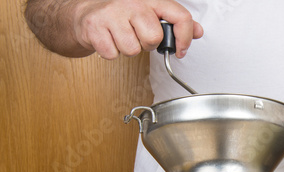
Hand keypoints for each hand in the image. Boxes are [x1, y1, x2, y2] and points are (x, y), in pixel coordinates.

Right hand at [71, 0, 202, 58]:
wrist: (86, 15)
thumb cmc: (122, 16)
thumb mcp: (151, 14)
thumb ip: (175, 23)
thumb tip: (198, 31)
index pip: (180, 16)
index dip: (184, 38)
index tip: (181, 50)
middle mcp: (132, 2)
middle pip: (153, 38)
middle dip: (147, 44)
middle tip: (138, 36)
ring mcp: (112, 13)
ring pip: (133, 50)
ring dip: (128, 49)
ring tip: (122, 37)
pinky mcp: (95, 27)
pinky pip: (113, 54)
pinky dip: (111, 53)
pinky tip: (109, 40)